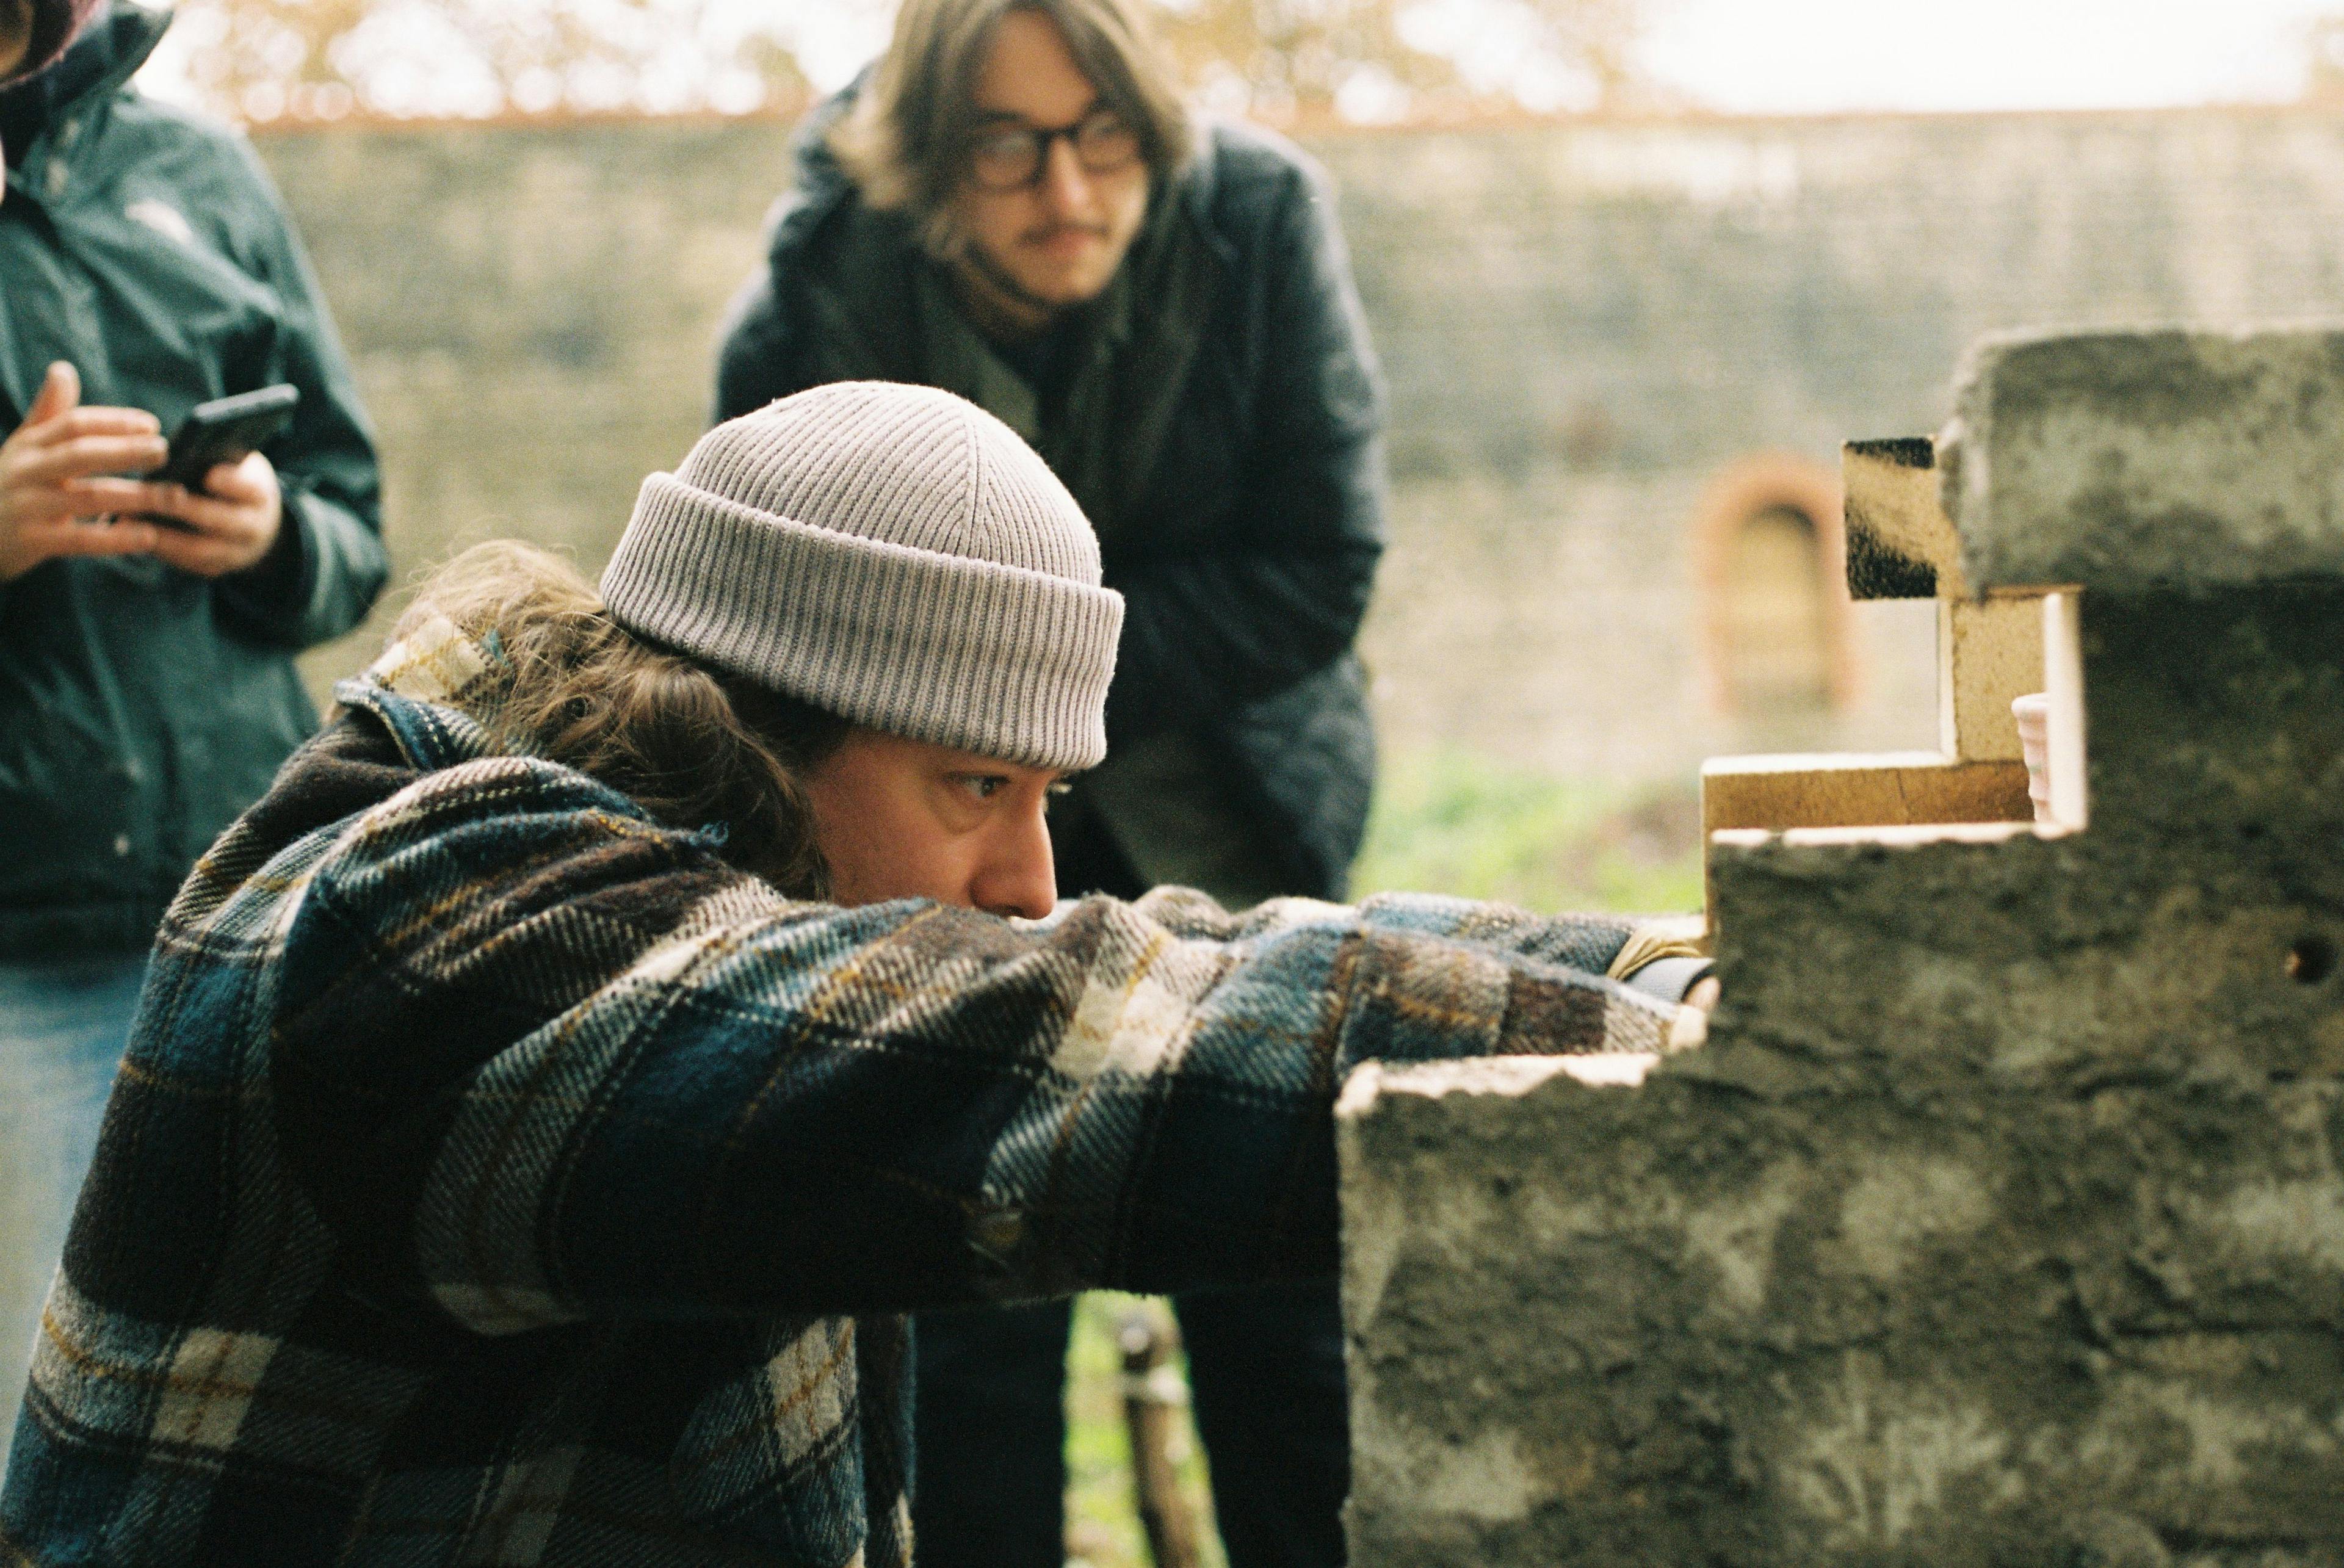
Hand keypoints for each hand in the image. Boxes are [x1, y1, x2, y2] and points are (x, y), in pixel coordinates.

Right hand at [0, 362, 169, 582]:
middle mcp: (27, 471)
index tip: (151, 425)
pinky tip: (148, 536)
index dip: (113, 422)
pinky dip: (115, 539)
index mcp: (30, 445)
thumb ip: (49, 413)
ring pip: (87, 497)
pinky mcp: (33, 541)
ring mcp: (28, 507)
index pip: (74, 424)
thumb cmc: (11, 485)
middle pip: (80, 454)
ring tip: (172, 496)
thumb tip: (63, 369)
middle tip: (165, 451)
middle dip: (125, 451)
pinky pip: (80, 540)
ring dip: (134, 497)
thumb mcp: (24, 447)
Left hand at [144, 450, 283, 578]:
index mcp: (259, 496)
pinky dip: (160, 551)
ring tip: (130, 522)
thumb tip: (177, 450)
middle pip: (222, 522)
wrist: (257, 521)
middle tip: (152, 498)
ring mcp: (236, 553)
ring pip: (201, 550)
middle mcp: (253, 528)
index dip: (232, 484)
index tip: (209, 476)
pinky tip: (132, 537)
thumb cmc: (235, 480)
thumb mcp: (237, 466)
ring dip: (164, 537)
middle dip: (186, 510)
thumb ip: (216, 459)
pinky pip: (187, 563)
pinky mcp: (216, 568)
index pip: (250, 490)